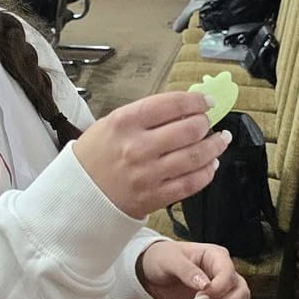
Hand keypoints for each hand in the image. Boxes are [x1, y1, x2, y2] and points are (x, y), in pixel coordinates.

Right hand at [72, 91, 229, 220]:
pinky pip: (191, 184)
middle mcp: (137, 147)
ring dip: (215, 146)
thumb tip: (185, 108)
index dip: (196, 101)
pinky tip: (211, 164)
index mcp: (124, 122)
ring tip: (220, 140)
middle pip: (189, 129)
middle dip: (206, 123)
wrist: (77, 195)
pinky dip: (207, 172)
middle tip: (209, 122)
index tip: (206, 102)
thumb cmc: (95, 156)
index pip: (172, 104)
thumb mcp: (112, 124)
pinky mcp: (154, 197)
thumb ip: (146, 115)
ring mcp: (147, 174)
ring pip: (195, 156)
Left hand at [138, 240, 250, 298]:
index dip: (217, 290)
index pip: (229, 274)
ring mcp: (226, 288)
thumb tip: (205, 285)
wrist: (155, 273)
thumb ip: (187, 271)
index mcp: (216, 256)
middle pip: (241, 291)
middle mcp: (225, 271)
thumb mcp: (170, 261)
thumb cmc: (163, 259)